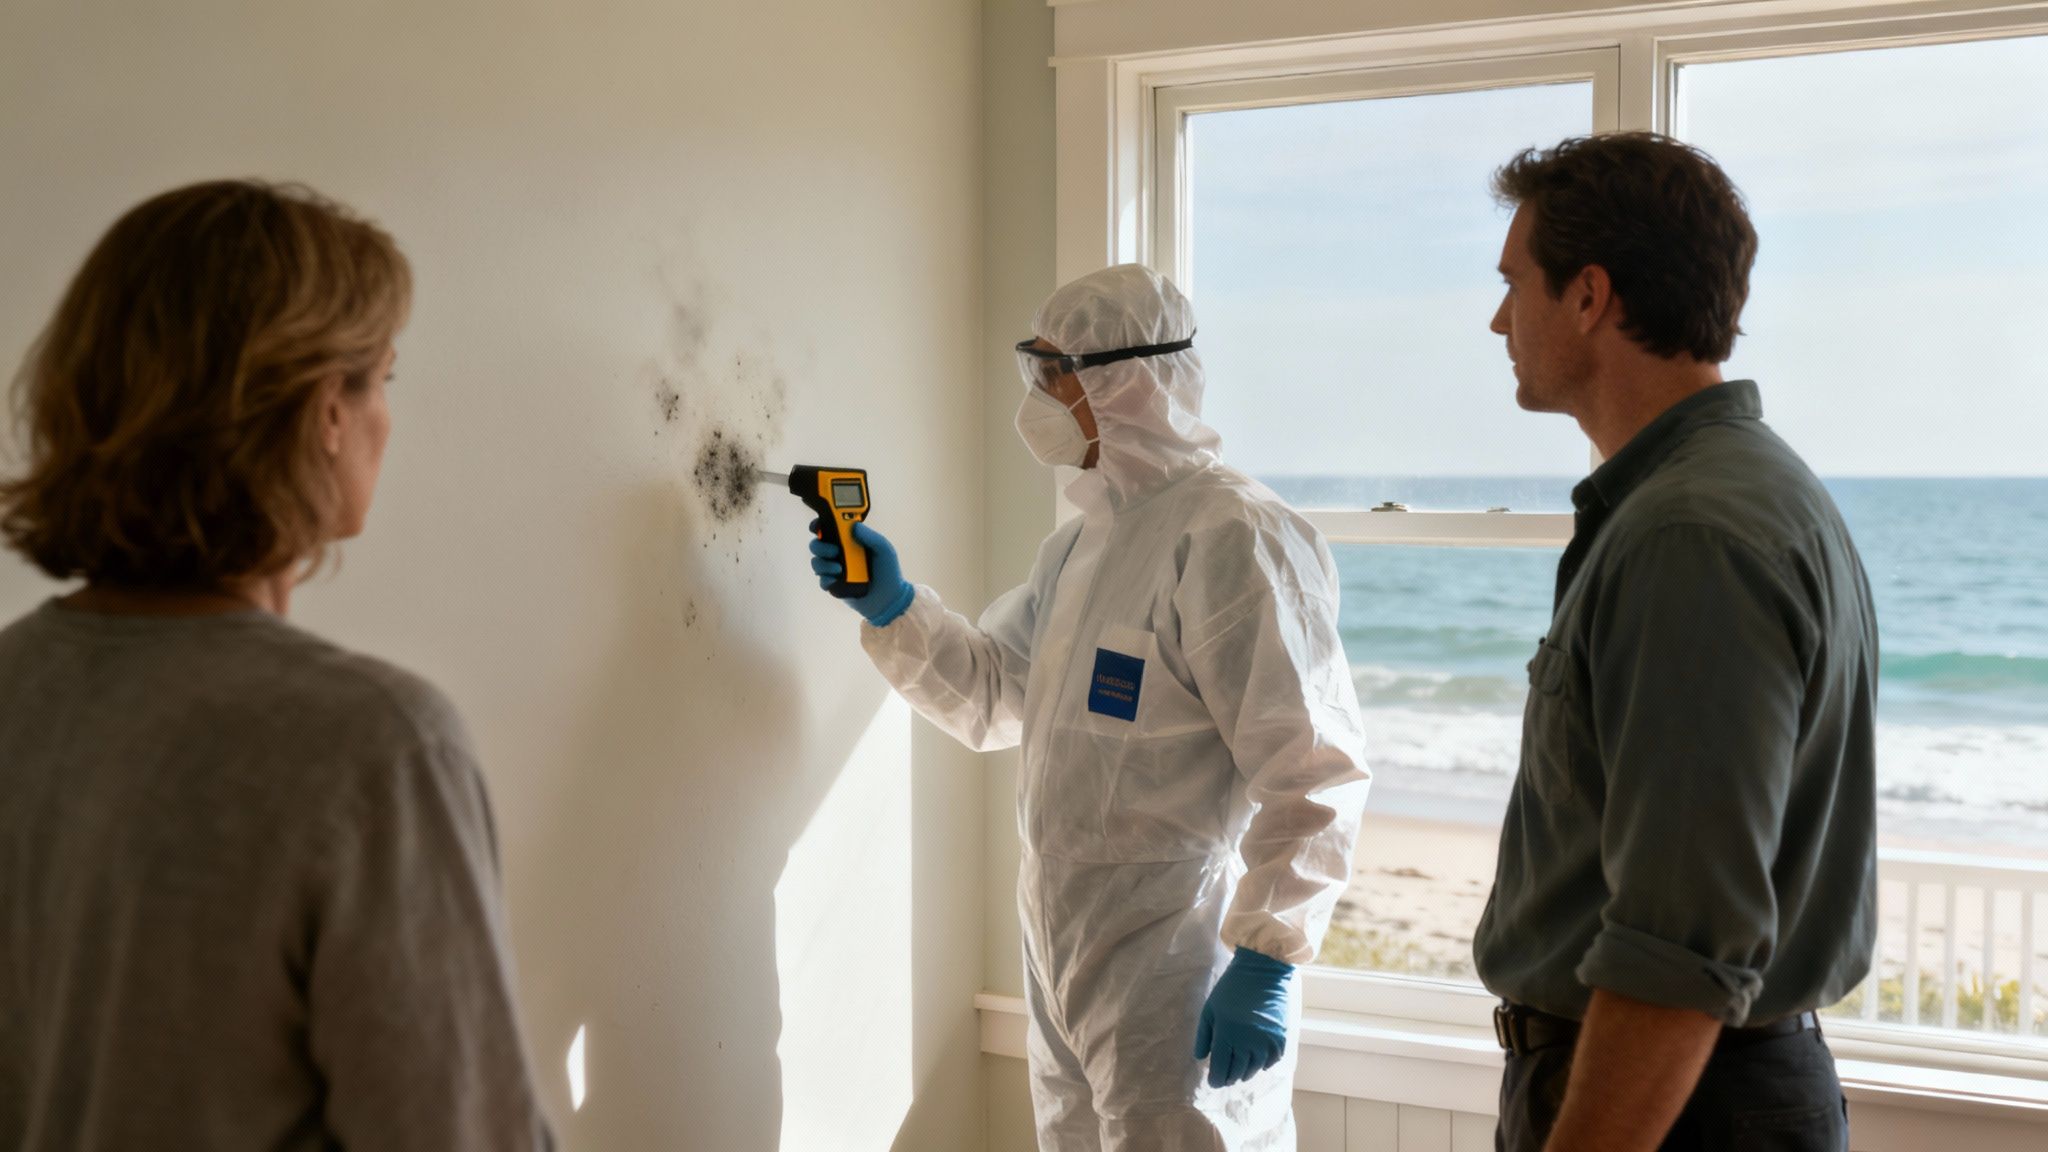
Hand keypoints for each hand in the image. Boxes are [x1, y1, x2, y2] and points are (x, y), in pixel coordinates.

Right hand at [809, 520, 914, 625]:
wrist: (888, 600)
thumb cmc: (888, 571)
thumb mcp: (884, 550)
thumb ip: (871, 536)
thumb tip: (854, 525)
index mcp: (849, 541)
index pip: (829, 528)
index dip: (819, 525)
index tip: (818, 526)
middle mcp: (839, 553)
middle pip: (817, 544)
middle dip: (820, 546)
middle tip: (834, 551)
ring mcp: (835, 569)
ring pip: (816, 562)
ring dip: (823, 564)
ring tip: (839, 569)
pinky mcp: (834, 585)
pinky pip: (822, 580)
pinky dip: (826, 580)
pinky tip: (837, 581)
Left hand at [1193, 947, 1294, 1087]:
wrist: (1263, 971)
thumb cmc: (1231, 988)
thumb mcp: (1210, 1009)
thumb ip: (1204, 1035)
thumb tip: (1201, 1058)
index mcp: (1227, 1034)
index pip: (1221, 1068)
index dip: (1216, 1078)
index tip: (1213, 1082)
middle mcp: (1248, 1042)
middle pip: (1237, 1072)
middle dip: (1229, 1077)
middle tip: (1224, 1078)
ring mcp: (1266, 1042)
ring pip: (1254, 1069)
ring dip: (1245, 1072)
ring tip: (1239, 1071)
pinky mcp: (1280, 1039)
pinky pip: (1270, 1062)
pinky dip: (1262, 1064)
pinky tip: (1256, 1060)